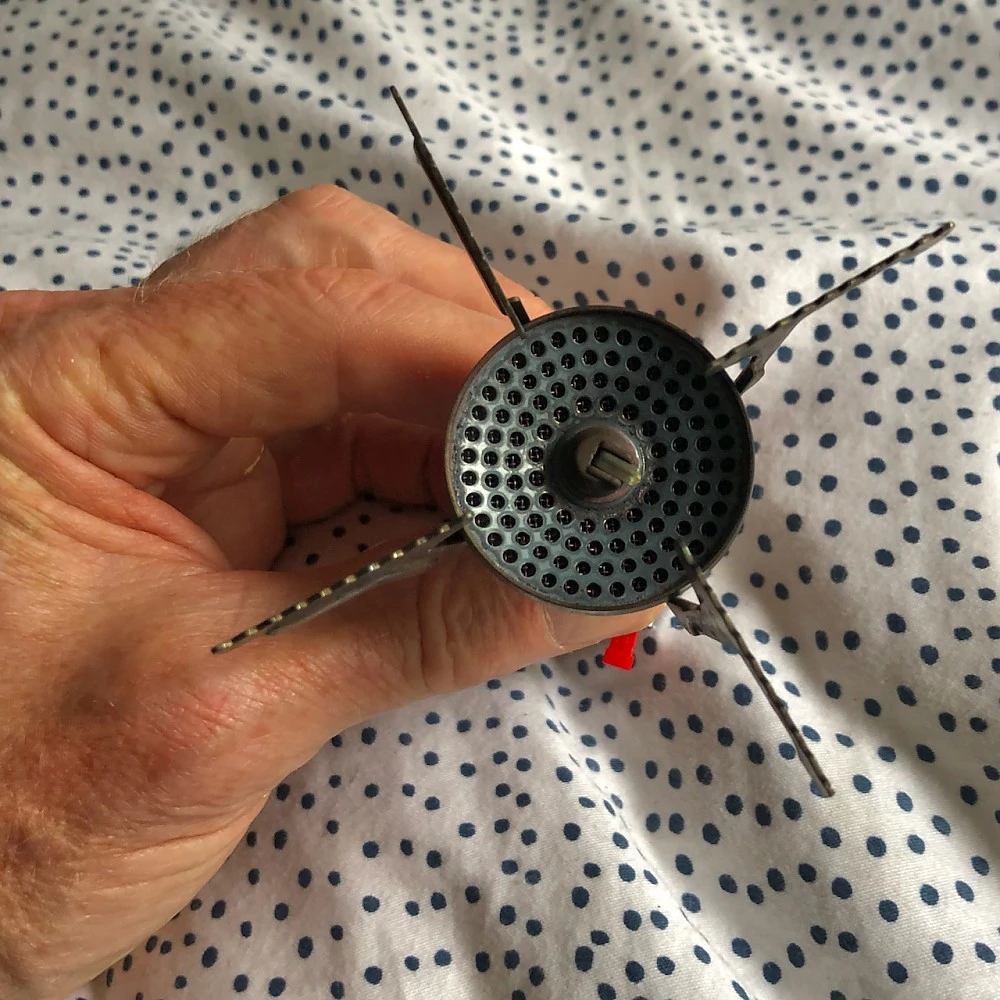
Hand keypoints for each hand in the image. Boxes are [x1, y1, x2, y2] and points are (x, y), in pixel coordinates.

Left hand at [0, 185, 657, 998]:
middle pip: (325, 280)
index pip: (300, 312)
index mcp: (70, 394)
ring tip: (546, 467)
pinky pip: (345, 429)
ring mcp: (172, 423)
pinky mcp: (215, 479)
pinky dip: (428, 459)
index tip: (570, 396)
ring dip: (456, 407)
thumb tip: (587, 581)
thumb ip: (422, 632)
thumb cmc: (14, 812)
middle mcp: (120, 375)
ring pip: (348, 350)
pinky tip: (488, 501)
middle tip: (566, 408)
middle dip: (459, 339)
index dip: (452, 344)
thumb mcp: (229, 717)